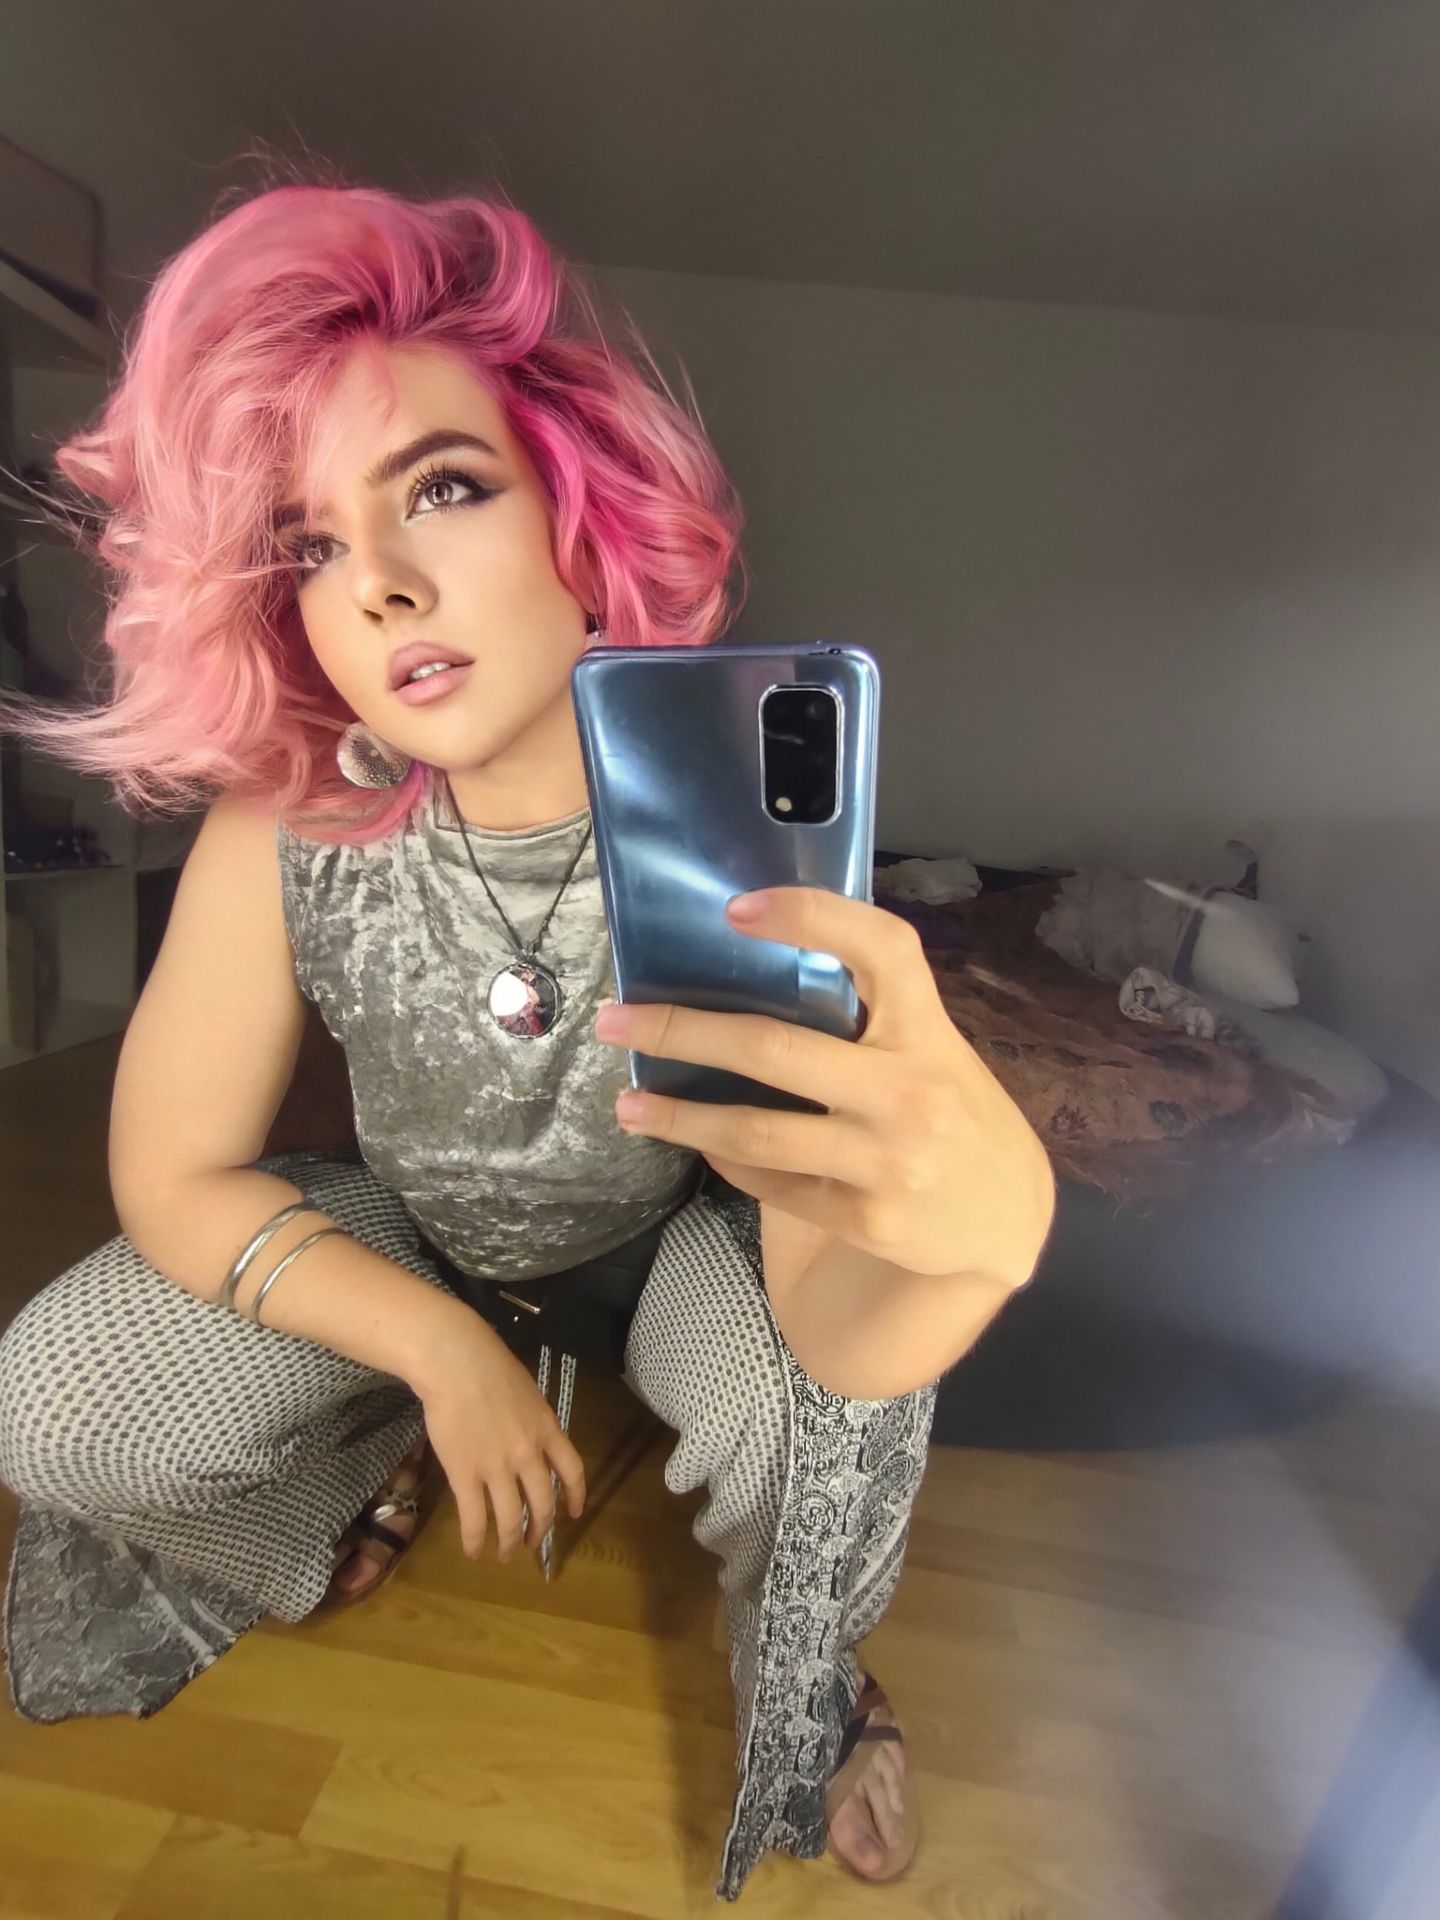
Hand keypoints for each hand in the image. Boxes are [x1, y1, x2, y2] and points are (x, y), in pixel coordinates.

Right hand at [409, 1312, 585, 1562]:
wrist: (457, 1364)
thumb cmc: (489, 1366)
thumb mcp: (526, 1391)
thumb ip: (531, 1419)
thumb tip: (527, 1433)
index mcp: (547, 1429)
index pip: (572, 1470)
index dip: (575, 1496)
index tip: (573, 1513)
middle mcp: (529, 1454)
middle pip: (543, 1502)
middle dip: (539, 1529)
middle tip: (531, 1543)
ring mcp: (498, 1468)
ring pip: (511, 1518)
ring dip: (508, 1542)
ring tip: (504, 1555)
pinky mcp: (466, 1476)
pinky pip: (475, 1518)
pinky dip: (475, 1540)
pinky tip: (472, 1551)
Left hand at [594, 886, 1052, 1289]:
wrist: (1007, 1222)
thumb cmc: (954, 1113)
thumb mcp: (936, 1050)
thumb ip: (872, 1018)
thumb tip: (756, 970)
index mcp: (927, 1031)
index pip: (881, 951)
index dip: (812, 917)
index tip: (736, 909)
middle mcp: (908, 1090)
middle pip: (775, 1050)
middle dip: (683, 1032)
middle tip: (617, 1020)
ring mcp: (886, 1159)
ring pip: (757, 1132)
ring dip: (680, 1116)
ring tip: (628, 1105)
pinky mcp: (865, 1216)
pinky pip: (772, 1182)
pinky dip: (727, 1159)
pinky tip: (698, 1144)